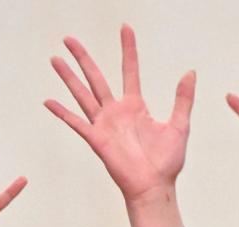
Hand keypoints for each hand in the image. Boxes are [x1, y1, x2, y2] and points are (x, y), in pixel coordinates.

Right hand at [45, 25, 194, 205]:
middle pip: (96, 78)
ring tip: (56, 59)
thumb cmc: (166, 162)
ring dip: (68, 77)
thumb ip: (183, 99)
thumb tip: (190, 72)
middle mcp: (116, 112)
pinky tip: (48, 101)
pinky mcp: (97, 140)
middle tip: (69, 39)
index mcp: (135, 106)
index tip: (125, 28)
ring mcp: (104, 125)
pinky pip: (76, 123)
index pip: (130, 70)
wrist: (154, 187)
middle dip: (83, 58)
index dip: (128, 49)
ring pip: (83, 94)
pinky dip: (62, 113)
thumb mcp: (180, 125)